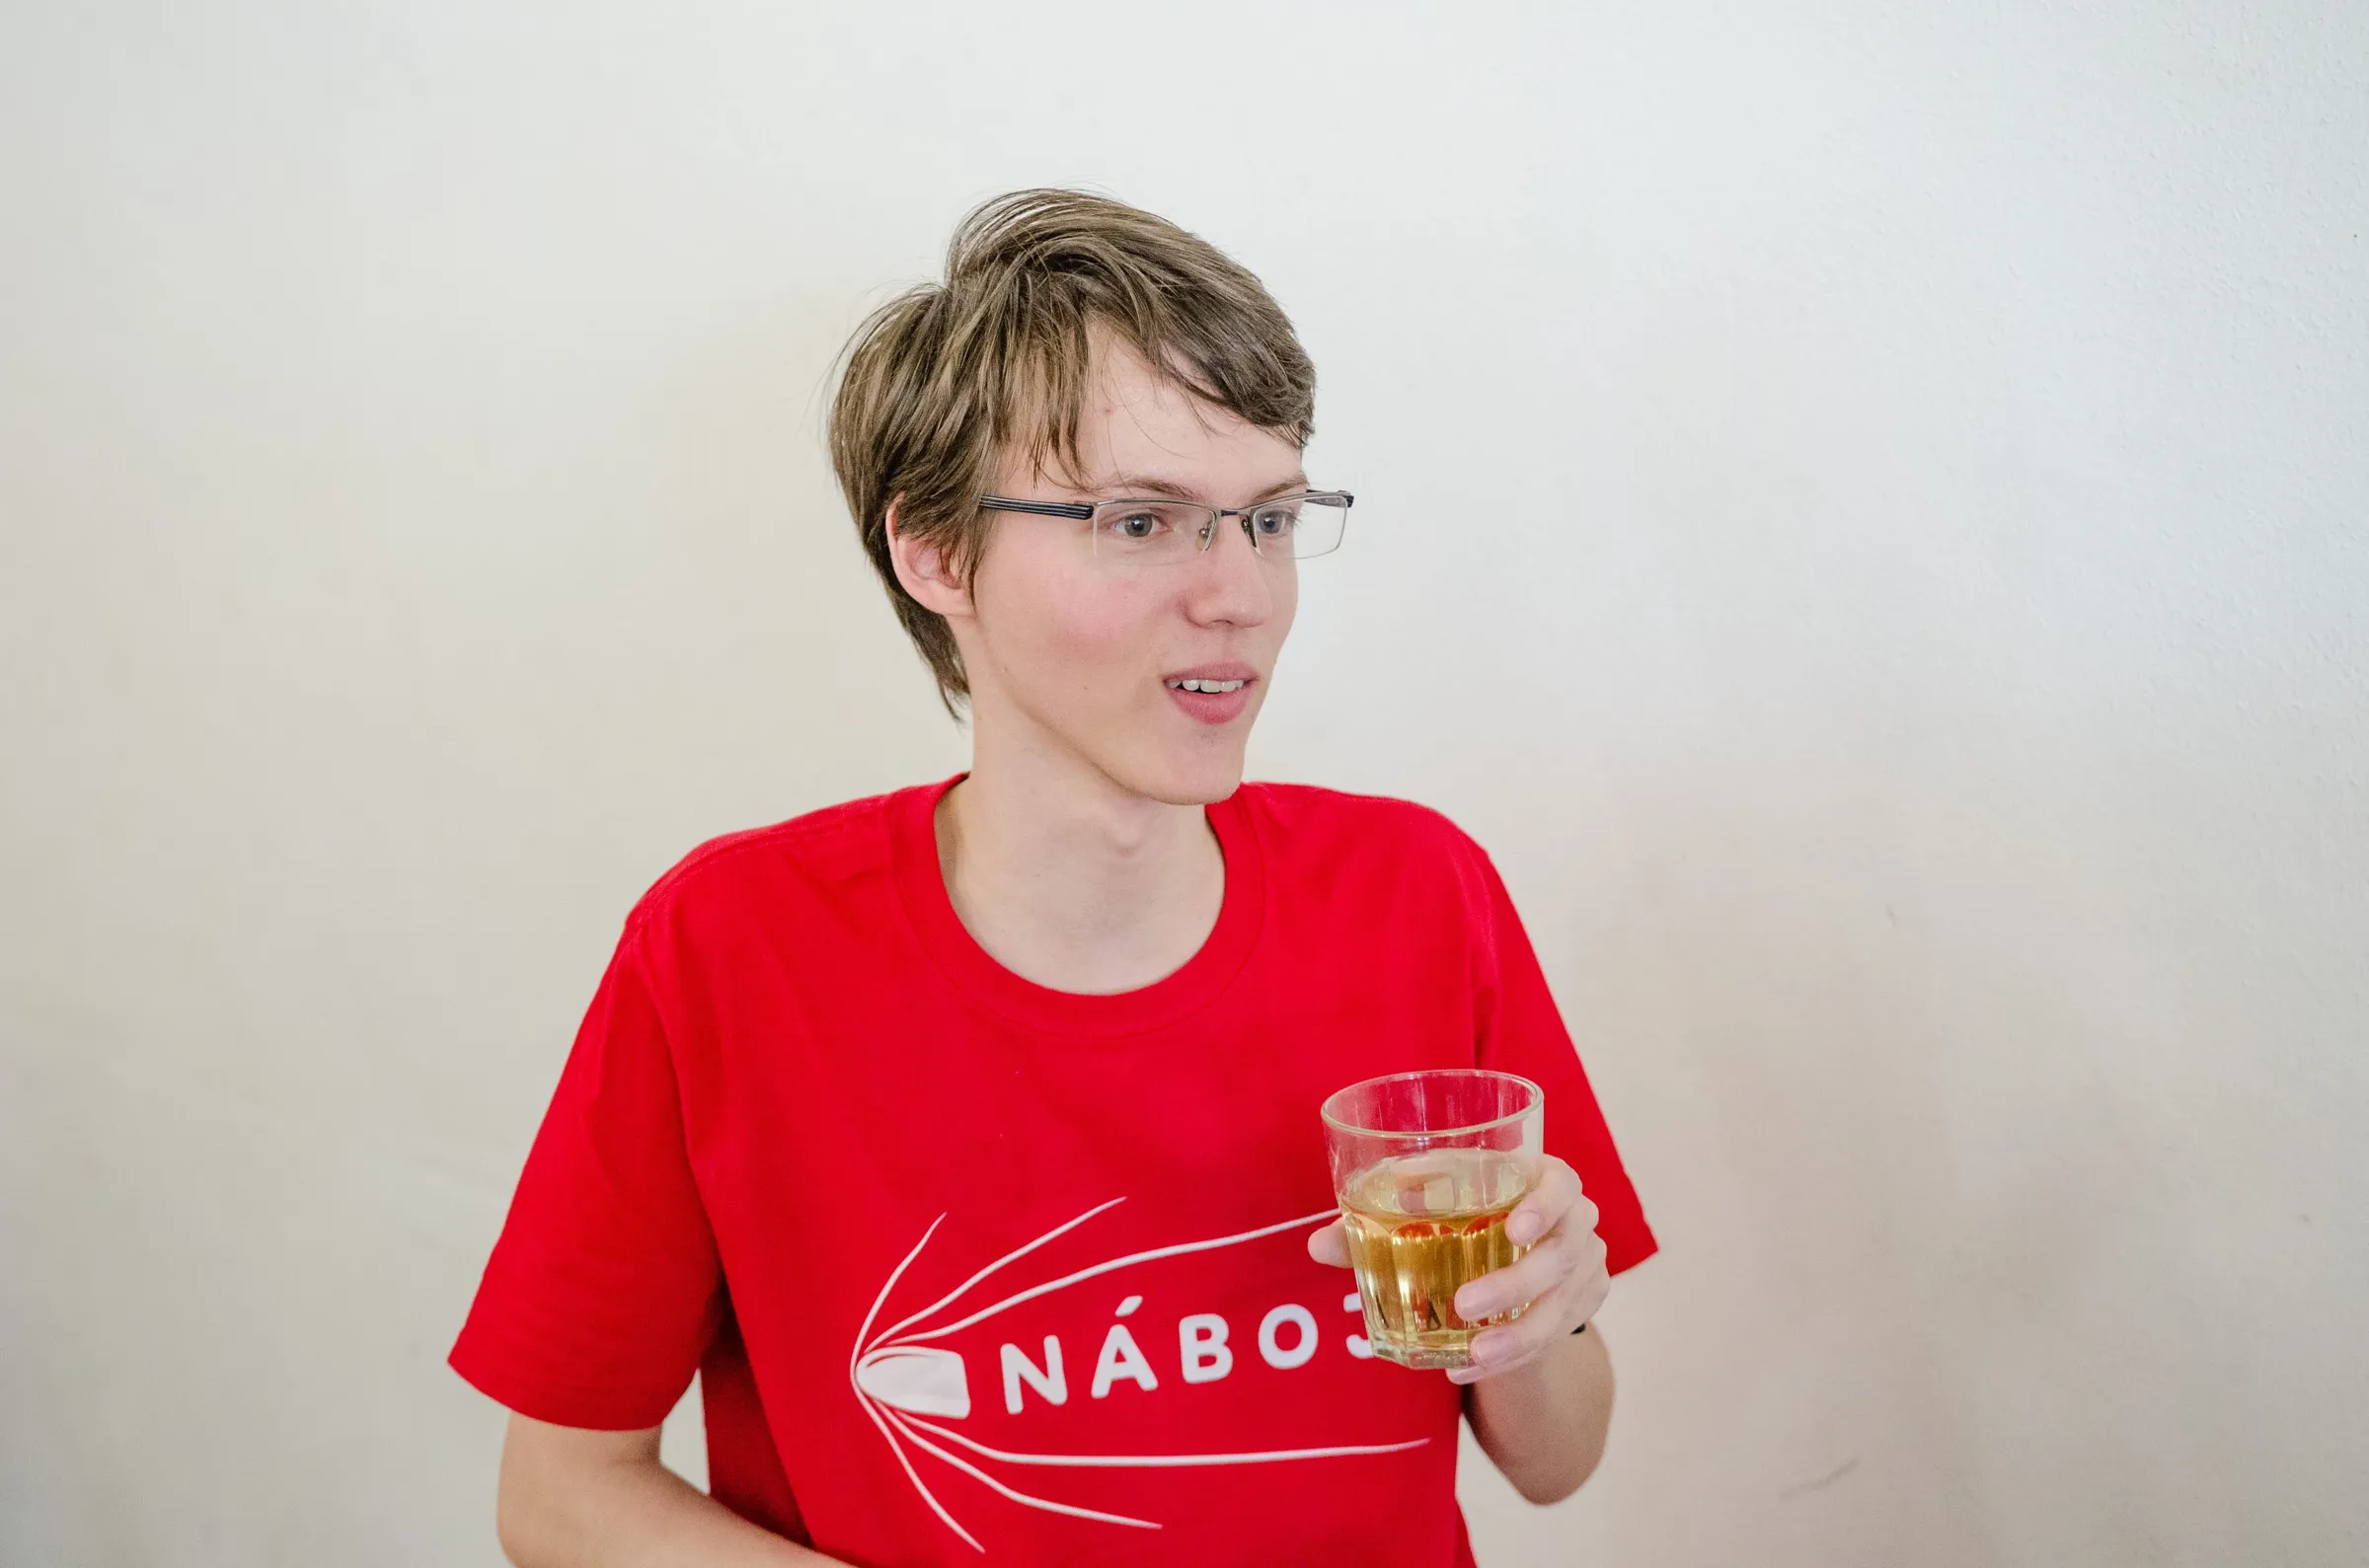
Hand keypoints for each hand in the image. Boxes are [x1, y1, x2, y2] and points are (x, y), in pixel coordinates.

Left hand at [1306, 1156, 1608, 1385]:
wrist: (1513, 1248)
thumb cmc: (1465, 1209)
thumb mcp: (1432, 1205)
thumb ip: (1375, 1220)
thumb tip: (1316, 1245)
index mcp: (1543, 1179)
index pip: (1563, 1184)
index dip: (1545, 1205)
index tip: (1513, 1230)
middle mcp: (1575, 1223)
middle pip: (1561, 1253)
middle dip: (1514, 1283)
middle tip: (1465, 1304)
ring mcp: (1584, 1270)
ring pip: (1559, 1308)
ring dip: (1515, 1335)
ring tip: (1472, 1355)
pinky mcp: (1579, 1309)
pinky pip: (1550, 1340)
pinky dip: (1509, 1358)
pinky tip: (1467, 1369)